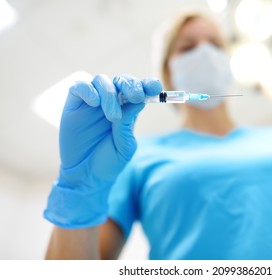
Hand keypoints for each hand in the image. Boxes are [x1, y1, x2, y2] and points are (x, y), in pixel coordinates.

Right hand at [44, 74, 161, 227]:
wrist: (86, 177)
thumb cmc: (109, 162)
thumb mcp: (124, 146)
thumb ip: (129, 124)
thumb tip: (139, 102)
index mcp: (128, 111)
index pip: (139, 90)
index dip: (148, 84)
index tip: (156, 88)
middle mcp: (111, 103)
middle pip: (121, 81)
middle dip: (131, 85)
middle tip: (136, 97)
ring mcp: (92, 103)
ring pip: (102, 81)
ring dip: (110, 93)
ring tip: (113, 116)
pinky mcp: (74, 105)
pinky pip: (79, 87)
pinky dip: (88, 90)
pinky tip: (95, 104)